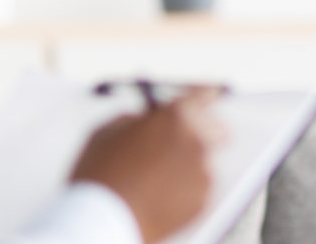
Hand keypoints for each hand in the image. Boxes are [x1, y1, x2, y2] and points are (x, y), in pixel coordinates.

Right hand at [70, 88, 225, 242]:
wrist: (102, 221)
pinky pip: (197, 189)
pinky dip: (184, 192)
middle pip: (216, 129)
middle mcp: (196, 140)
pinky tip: (157, 198)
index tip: (207, 97)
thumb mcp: (108, 131)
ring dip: (187, 166)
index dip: (204, 95)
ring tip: (154, 181)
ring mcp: (202, 171)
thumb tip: (148, 120)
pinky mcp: (203, 200)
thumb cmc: (99, 174)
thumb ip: (136, 119)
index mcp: (175, 115)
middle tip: (181, 145)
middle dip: (202, 134)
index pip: (203, 94)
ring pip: (202, 163)